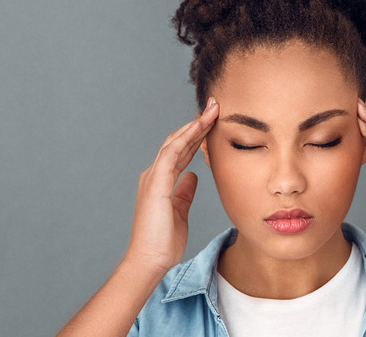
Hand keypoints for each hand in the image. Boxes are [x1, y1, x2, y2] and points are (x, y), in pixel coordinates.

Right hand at [125, 97, 218, 271]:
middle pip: (178, 141)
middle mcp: (155, 174)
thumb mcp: (179, 211)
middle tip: (215, 106)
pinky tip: (199, 127)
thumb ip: (184, 192)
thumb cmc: (162, 241)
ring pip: (175, 142)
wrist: (149, 259)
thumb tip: (192, 178)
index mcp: (161, 181)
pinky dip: (185, 138)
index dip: (196, 135)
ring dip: (194, 125)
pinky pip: (172, 153)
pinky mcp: (156, 183)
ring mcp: (154, 177)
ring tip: (212, 110)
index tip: (213, 121)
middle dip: (197, 123)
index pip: (181, 151)